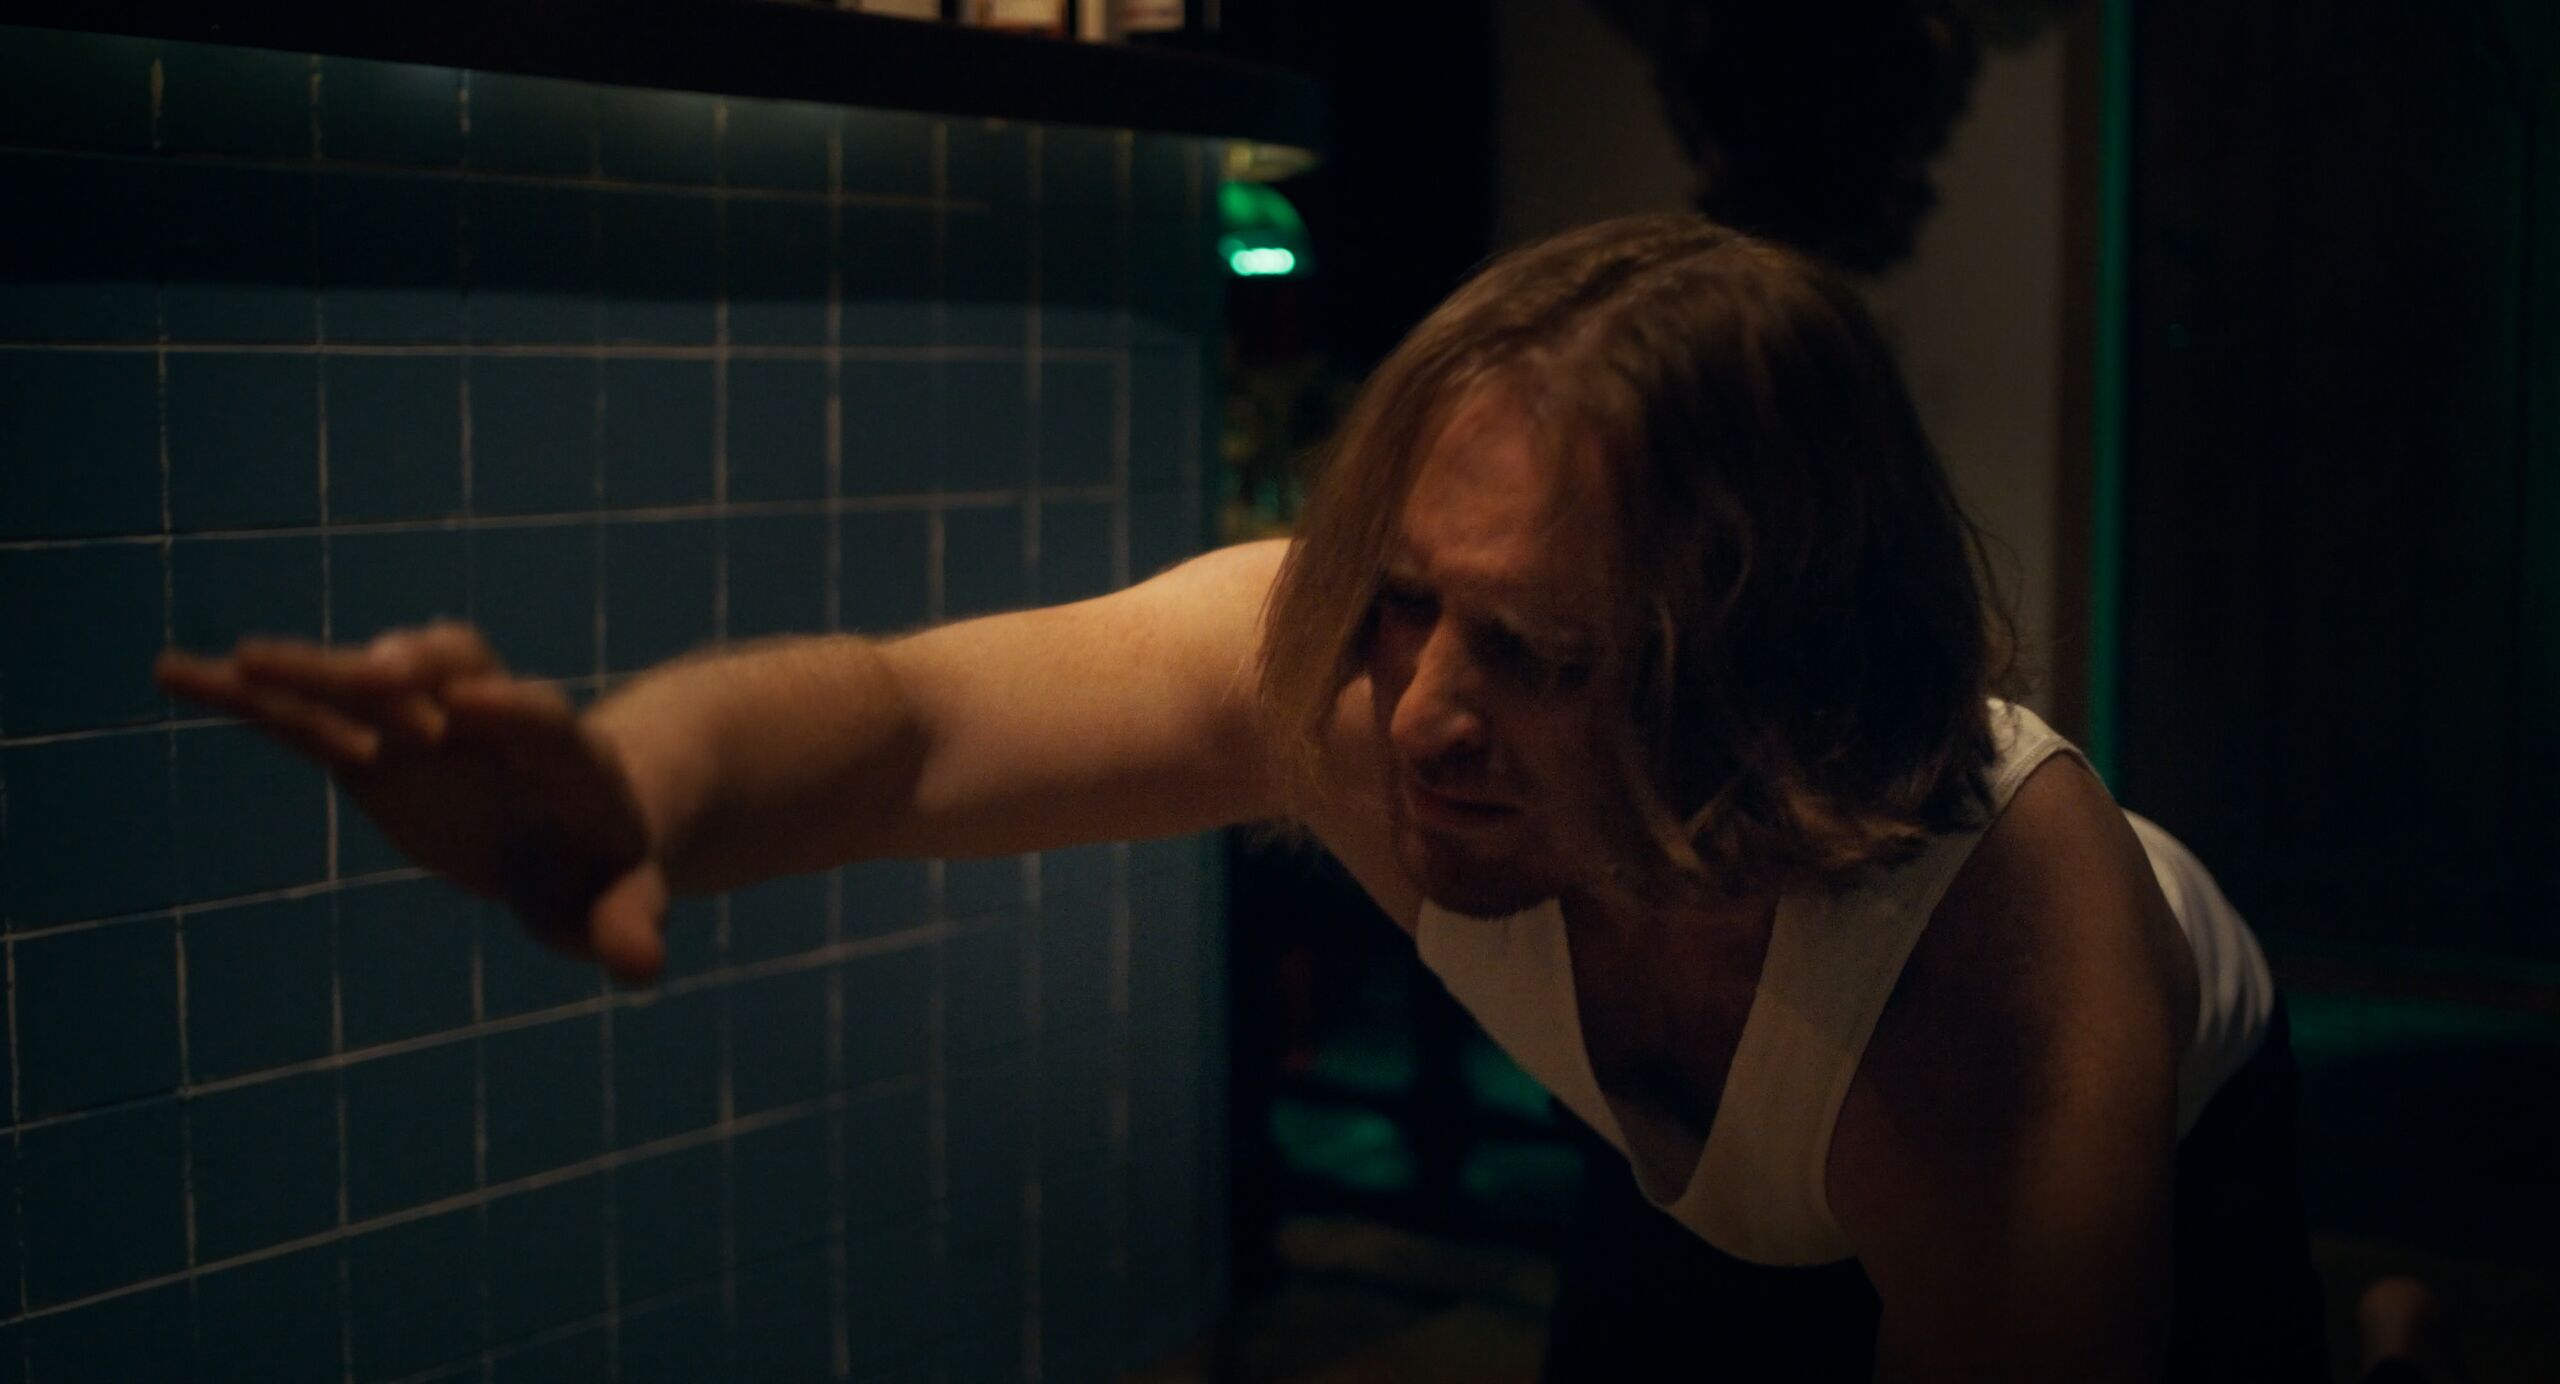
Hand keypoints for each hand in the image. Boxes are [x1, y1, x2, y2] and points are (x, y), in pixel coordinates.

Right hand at [155, 622, 668, 983]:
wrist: (582, 819)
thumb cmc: (608, 871)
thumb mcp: (625, 902)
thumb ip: (629, 924)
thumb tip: (641, 970)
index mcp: (566, 758)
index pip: (544, 721)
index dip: (515, 711)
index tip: (473, 706)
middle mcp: (491, 719)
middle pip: (453, 677)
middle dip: (410, 677)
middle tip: (371, 678)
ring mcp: (424, 724)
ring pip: (366, 685)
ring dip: (311, 674)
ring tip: (235, 666)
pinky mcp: (367, 743)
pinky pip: (304, 717)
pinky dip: (244, 697)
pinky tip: (174, 673)